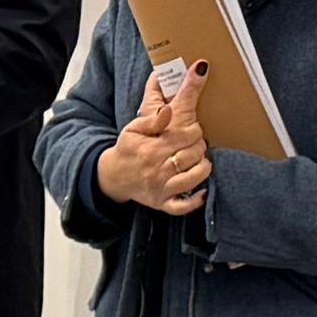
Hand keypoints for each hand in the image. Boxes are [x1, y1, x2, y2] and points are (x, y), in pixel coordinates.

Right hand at [96, 66, 211, 211]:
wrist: (114, 176)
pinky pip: (181, 206)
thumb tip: (168, 109)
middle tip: (199, 144)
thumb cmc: (128, 150)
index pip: (186, 136)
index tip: (194, 130)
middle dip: (200, 147)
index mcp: (153, 148)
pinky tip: (203, 192)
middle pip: (192, 155)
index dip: (195, 131)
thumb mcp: (133, 129)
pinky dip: (194, 202)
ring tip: (203, 161)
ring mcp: (161, 188)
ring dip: (203, 169)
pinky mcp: (162, 203)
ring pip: (192, 178)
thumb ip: (152, 119)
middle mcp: (158, 169)